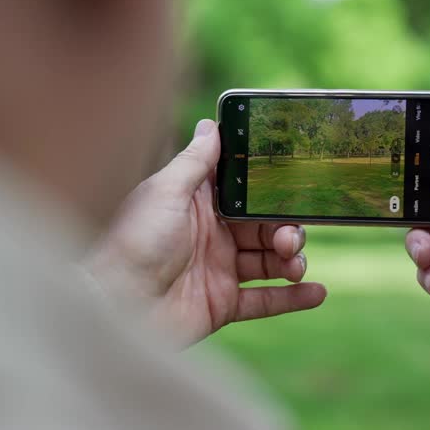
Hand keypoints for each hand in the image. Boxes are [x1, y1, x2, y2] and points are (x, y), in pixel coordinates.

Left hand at [86, 119, 325, 345]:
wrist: (112, 306)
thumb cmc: (132, 242)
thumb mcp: (165, 192)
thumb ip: (194, 161)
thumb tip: (211, 123)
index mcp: (198, 203)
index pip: (246, 190)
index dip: (271, 188)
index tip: (298, 181)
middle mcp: (212, 234)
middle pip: (265, 225)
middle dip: (286, 228)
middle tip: (288, 237)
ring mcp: (219, 270)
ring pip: (270, 260)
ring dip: (292, 259)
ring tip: (294, 264)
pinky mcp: (222, 304)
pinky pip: (265, 300)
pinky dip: (293, 297)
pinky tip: (317, 291)